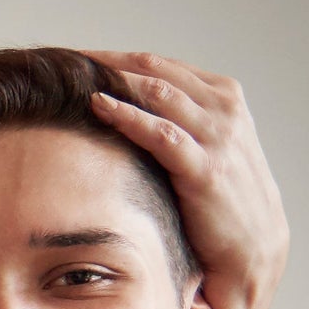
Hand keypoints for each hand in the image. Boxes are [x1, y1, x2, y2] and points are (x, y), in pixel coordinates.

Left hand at [91, 51, 286, 308]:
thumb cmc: (217, 201)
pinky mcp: (206, 168)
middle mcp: (224, 107)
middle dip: (102, 62)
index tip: (67, 58)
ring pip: (157, 92)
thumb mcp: (200, 148)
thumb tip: (113, 106)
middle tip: (56, 60)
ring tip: (67, 75)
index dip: (110, 58)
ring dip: (110, 81)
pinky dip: (128, 115)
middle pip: (152, 69)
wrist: (252, 250)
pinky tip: (96, 105)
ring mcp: (219, 136)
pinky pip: (161, 133)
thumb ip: (172, 122)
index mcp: (222, 96)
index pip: (157, 64)